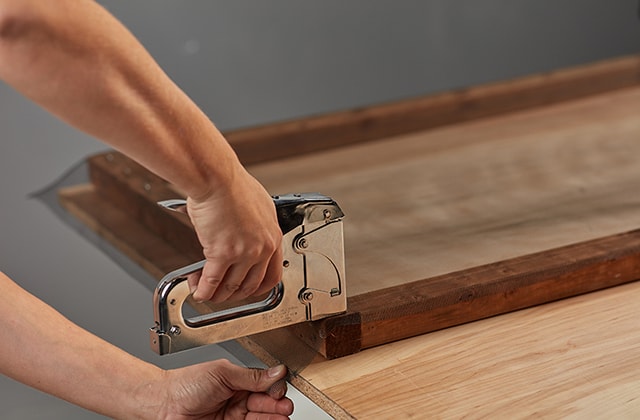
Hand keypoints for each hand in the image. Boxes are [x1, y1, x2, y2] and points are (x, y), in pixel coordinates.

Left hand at [157, 360, 292, 418]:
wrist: (162, 405)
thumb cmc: (184, 385)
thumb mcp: (222, 373)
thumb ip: (251, 375)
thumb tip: (276, 371)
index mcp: (239, 382)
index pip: (265, 386)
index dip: (275, 389)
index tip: (279, 392)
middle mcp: (238, 400)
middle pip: (266, 405)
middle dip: (278, 406)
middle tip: (284, 407)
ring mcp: (233, 418)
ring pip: (260, 419)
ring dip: (273, 418)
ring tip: (281, 417)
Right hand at [186, 169, 282, 302]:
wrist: (216, 177)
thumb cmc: (231, 184)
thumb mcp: (257, 205)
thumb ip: (255, 226)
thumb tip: (245, 234)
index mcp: (273, 235)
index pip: (273, 274)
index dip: (258, 287)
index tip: (248, 289)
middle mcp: (262, 246)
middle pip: (252, 285)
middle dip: (235, 294)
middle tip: (224, 293)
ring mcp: (243, 252)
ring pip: (232, 286)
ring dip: (217, 294)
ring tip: (206, 291)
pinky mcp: (222, 253)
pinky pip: (212, 281)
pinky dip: (203, 290)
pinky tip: (198, 289)